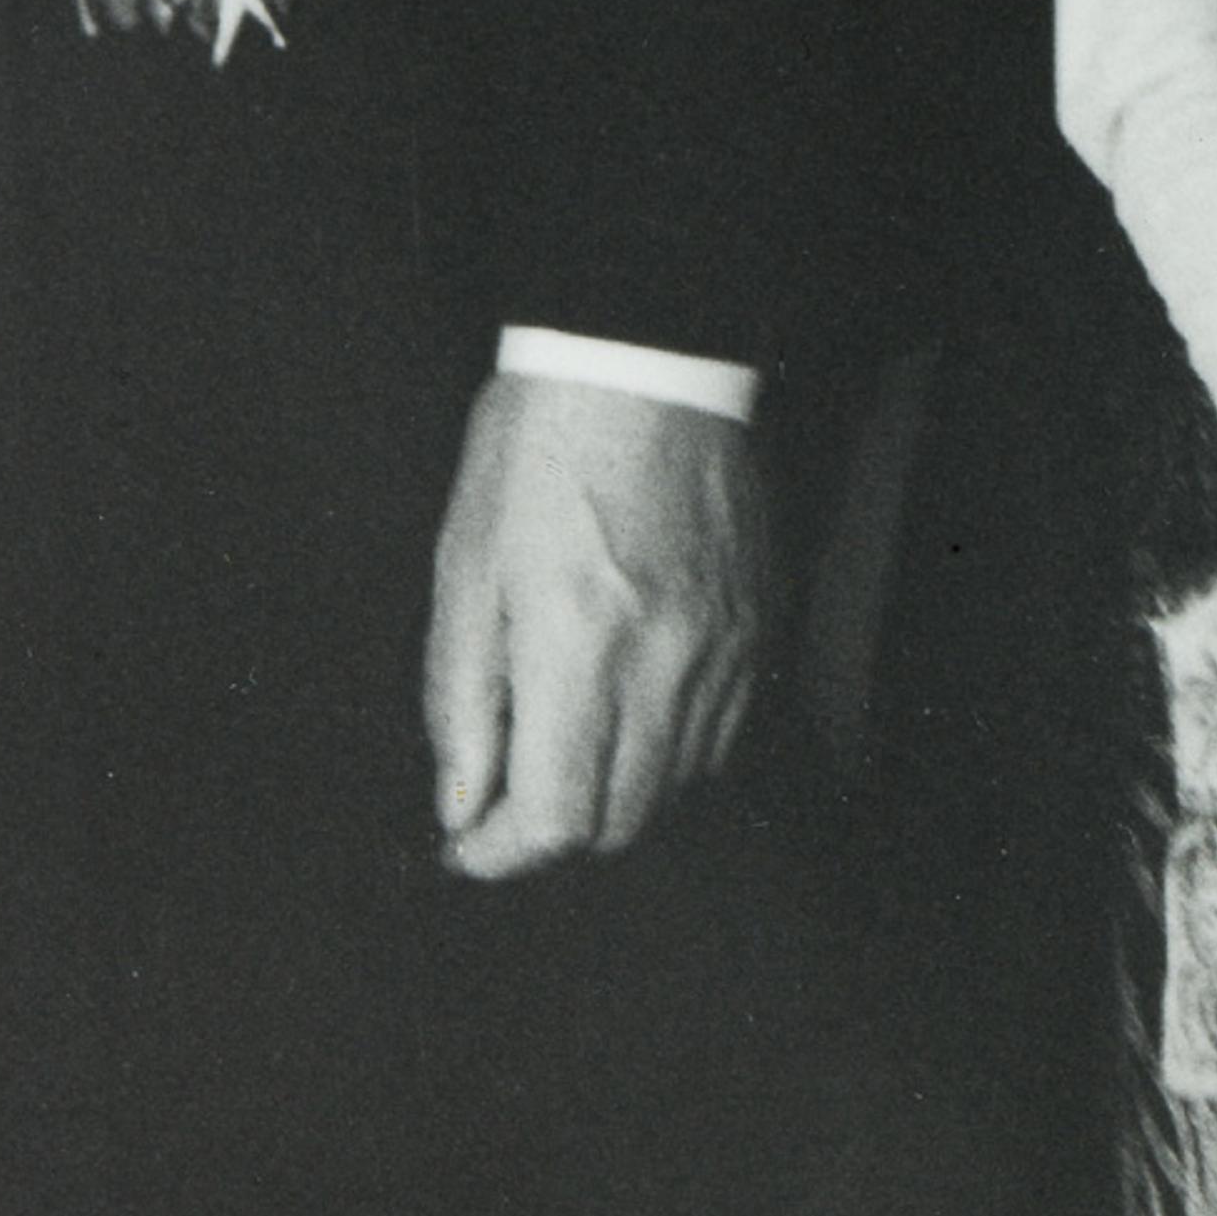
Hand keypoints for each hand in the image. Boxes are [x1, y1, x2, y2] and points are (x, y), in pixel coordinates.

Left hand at [420, 372, 765, 879]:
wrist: (643, 362)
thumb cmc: (539, 449)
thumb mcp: (465, 567)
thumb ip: (459, 701)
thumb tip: (461, 804)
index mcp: (579, 646)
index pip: (556, 818)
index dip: (503, 853)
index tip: (467, 843)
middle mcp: (665, 664)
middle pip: (619, 824)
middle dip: (552, 830)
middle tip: (504, 794)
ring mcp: (725, 651)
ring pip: (674, 791)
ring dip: (610, 793)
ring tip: (563, 737)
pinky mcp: (758, 630)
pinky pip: (718, 739)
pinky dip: (667, 751)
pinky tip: (625, 701)